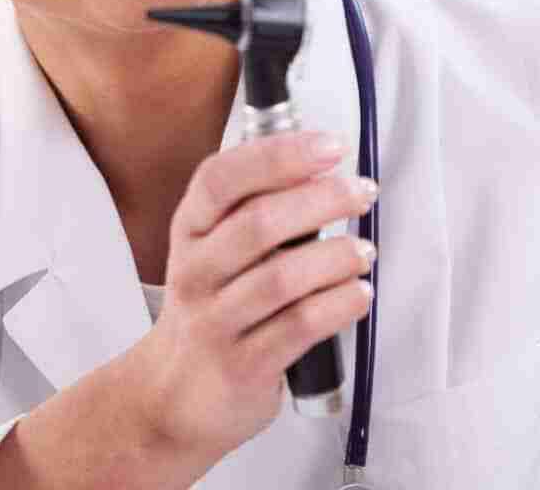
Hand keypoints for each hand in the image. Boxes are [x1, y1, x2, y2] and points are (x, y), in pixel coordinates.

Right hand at [124, 130, 376, 467]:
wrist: (175, 392)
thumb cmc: (214, 306)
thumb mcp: (215, 249)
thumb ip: (256, 207)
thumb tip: (325, 166)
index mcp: (191, 229)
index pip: (222, 178)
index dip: (280, 156)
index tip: (331, 147)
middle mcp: (195, 271)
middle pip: (258, 223)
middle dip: (322, 200)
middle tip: (361, 194)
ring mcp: (214, 320)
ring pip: (281, 277)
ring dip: (335, 257)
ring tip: (364, 251)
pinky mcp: (242, 365)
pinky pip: (298, 327)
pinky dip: (339, 305)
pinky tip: (358, 294)